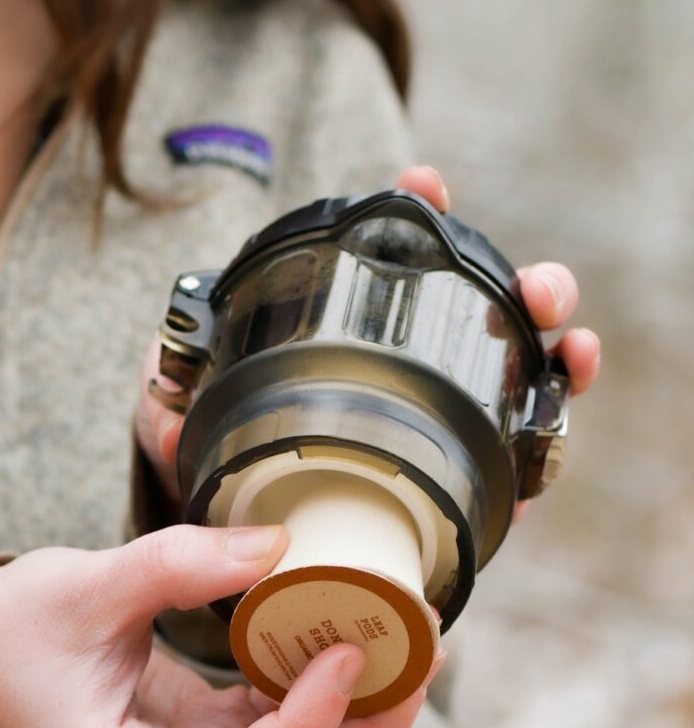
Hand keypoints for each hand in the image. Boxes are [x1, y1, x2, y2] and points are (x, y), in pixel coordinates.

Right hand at [0, 524, 437, 727]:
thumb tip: (277, 544)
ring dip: (357, 719)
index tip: (355, 650)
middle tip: (422, 652)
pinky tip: (346, 647)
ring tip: (407, 648)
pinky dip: (318, 701)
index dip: (311, 721)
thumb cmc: (10, 636)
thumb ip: (175, 564)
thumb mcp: (83, 587)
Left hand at [136, 166, 601, 503]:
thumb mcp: (176, 431)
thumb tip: (171, 411)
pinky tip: (558, 398)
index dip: (415, 214)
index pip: (388, 263)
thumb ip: (166, 406)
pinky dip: (546, 425)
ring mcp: (439, 422)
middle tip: (533, 285)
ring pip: (514, 368)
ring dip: (550, 338)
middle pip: (477, 308)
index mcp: (344, 336)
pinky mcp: (460, 482)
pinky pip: (516, 451)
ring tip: (560, 331)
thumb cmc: (211, 471)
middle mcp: (404, 370)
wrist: (238, 544)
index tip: (423, 183)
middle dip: (519, 280)